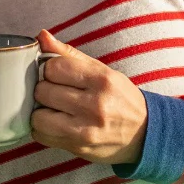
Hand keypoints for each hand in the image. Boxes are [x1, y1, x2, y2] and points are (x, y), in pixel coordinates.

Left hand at [30, 29, 146, 165]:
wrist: (145, 134)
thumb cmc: (120, 98)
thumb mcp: (102, 72)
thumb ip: (69, 54)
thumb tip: (41, 36)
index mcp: (102, 80)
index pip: (54, 67)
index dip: (49, 69)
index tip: (56, 75)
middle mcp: (95, 105)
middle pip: (43, 91)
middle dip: (44, 90)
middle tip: (55, 93)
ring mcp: (86, 129)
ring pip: (38, 116)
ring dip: (40, 112)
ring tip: (53, 109)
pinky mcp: (78, 147)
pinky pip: (42, 136)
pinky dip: (42, 129)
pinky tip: (55, 124)